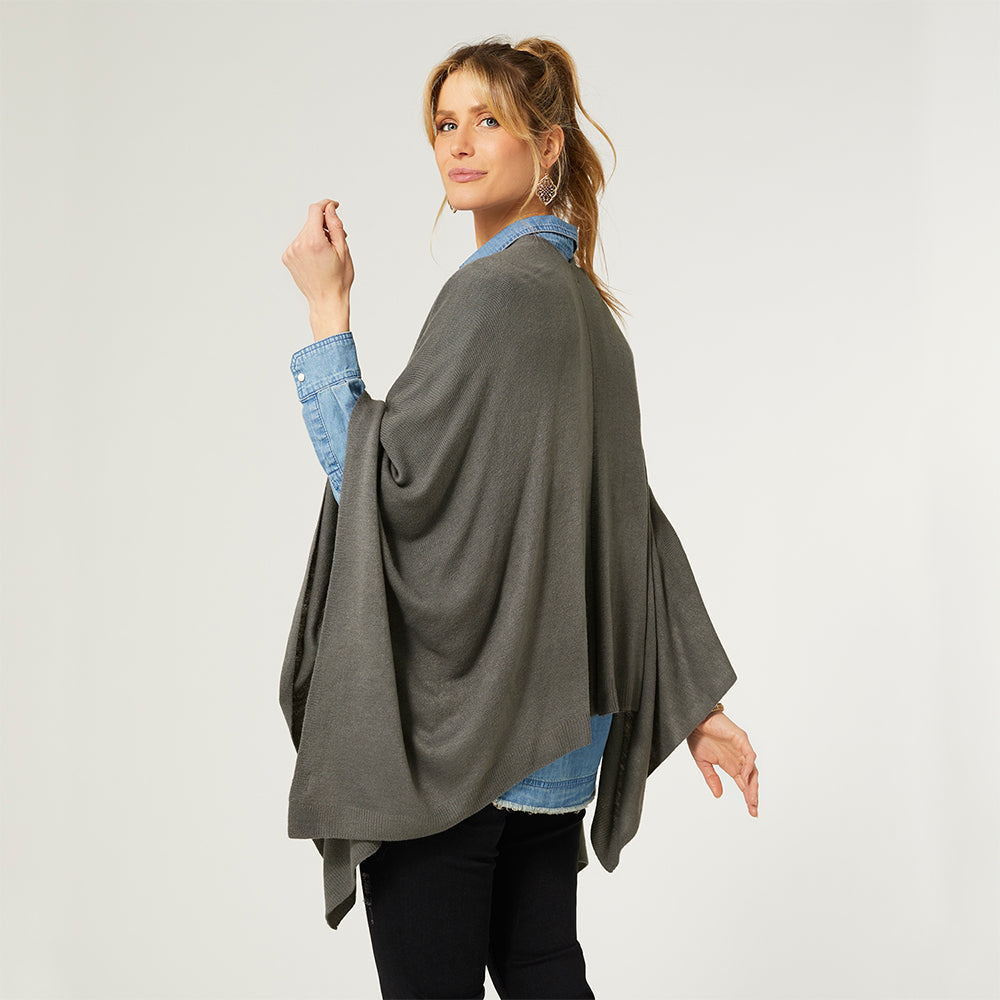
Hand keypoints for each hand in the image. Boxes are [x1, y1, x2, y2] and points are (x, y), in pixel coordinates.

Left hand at [281, 199, 353, 317]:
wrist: (326, 301)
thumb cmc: (338, 279)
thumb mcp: (343, 250)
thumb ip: (335, 225)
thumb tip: (329, 208)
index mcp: (313, 241)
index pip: (315, 210)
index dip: (326, 205)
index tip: (334, 206)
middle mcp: (298, 244)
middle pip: (311, 223)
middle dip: (324, 226)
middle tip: (337, 240)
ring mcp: (291, 252)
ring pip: (305, 233)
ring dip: (316, 236)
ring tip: (327, 253)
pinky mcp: (287, 258)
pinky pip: (299, 243)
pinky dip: (308, 245)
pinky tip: (317, 259)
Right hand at [686, 711, 758, 816]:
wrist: (695, 719)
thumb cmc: (698, 737)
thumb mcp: (703, 763)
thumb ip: (712, 778)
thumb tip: (719, 796)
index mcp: (730, 765)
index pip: (744, 784)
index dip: (748, 797)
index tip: (752, 812)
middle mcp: (738, 758)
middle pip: (751, 779)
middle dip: (753, 794)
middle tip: (753, 809)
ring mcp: (741, 749)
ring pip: (752, 769)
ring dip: (752, 784)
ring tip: (751, 798)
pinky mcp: (741, 739)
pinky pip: (749, 755)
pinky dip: (748, 767)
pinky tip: (745, 777)